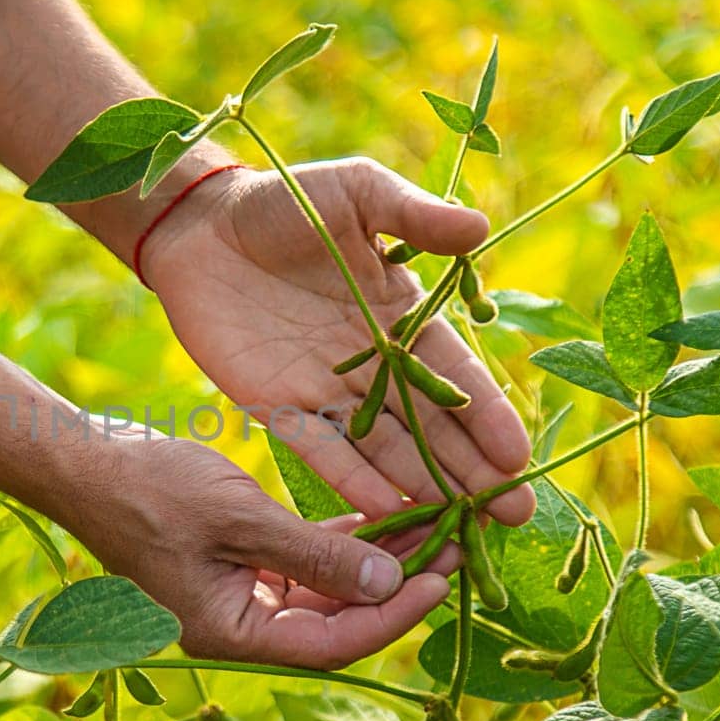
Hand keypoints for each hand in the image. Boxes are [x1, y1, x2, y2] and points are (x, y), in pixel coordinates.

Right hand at [60, 434, 459, 669]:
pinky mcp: (236, 561)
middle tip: (456, 544)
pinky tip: (381, 516)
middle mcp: (237, 624)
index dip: (393, 616)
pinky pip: (301, 563)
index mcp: (230, 632)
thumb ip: (316, 555)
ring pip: (324, 590)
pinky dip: (340, 543)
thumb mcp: (238, 518)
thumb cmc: (149, 489)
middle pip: (335, 620)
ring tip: (433, 525)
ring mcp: (236, 594)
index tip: (443, 579)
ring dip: (375, 561)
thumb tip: (391, 586)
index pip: (332, 643)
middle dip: (396, 585)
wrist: (82, 463)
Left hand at [139, 159, 535, 524]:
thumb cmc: (285, 199)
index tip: (518, 456)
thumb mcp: (358, 192)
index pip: (455, 374)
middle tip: (514, 515)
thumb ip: (414, 216)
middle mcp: (374, 363)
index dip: (487, 414)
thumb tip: (480, 228)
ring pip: (386, 448)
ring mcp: (328, 390)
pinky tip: (387, 513)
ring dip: (424, 487)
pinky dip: (354, 481)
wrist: (201, 225)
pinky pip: (323, 451)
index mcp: (402, 314)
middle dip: (474, 471)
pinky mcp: (279, 407)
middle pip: (432, 426)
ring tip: (463, 528)